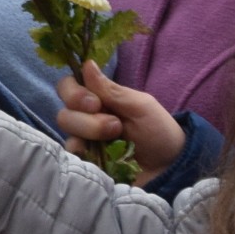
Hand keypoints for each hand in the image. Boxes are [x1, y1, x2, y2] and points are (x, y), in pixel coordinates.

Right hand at [55, 63, 185, 180]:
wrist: (170, 168)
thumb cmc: (159, 132)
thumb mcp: (139, 106)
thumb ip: (111, 90)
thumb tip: (86, 64)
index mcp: (98, 99)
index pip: (67, 87)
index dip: (73, 93)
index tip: (95, 103)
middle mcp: (86, 119)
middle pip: (64, 114)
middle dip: (88, 120)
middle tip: (115, 126)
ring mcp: (85, 143)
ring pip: (67, 135)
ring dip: (91, 135)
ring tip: (116, 141)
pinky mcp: (87, 164)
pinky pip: (71, 157)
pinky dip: (83, 154)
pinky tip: (101, 158)